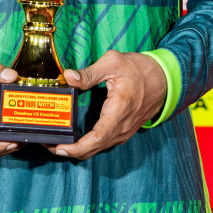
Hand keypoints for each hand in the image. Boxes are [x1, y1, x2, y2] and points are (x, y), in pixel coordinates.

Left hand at [51, 51, 166, 160]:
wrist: (165, 79)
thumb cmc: (140, 69)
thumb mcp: (113, 62)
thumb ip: (89, 72)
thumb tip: (68, 77)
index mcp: (119, 109)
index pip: (97, 137)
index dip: (76, 147)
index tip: (59, 148)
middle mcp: (122, 126)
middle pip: (94, 148)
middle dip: (70, 151)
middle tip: (48, 144)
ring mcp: (124, 131)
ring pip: (99, 148)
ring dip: (78, 149)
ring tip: (58, 141)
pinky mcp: (124, 131)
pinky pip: (104, 143)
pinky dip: (88, 145)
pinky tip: (75, 139)